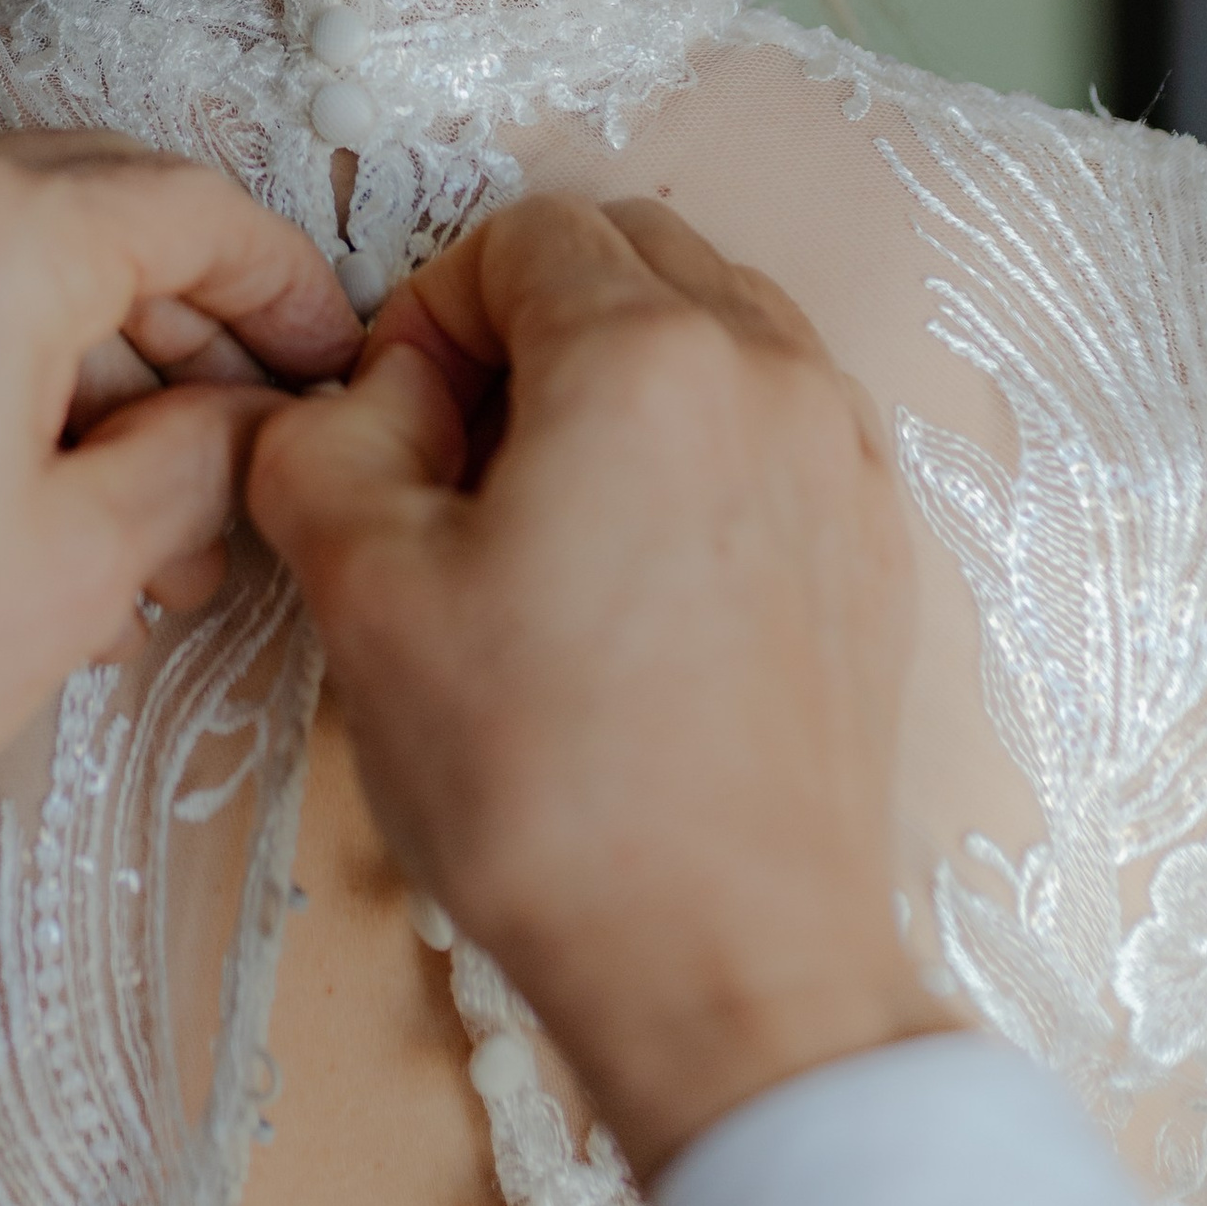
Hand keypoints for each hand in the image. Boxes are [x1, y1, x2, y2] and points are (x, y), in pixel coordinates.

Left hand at [0, 133, 358, 889]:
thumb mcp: (78, 564)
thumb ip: (198, 459)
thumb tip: (249, 422)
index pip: (195, 207)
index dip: (291, 287)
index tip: (337, 363)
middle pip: (105, 210)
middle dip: (198, 330)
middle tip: (254, 450)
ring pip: (16, 253)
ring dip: (104, 358)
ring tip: (155, 521)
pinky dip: (8, 360)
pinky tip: (48, 489)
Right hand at [247, 193, 951, 1182]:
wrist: (732, 972)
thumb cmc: (547, 785)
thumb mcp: (363, 591)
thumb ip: (324, 440)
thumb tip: (367, 401)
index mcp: (649, 355)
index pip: (522, 232)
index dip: (429, 310)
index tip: (392, 425)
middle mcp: (775, 373)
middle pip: (633, 254)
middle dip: (530, 321)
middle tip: (460, 460)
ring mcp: (849, 459)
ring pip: (716, 330)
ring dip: (618, 376)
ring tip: (548, 520)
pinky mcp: (882, 549)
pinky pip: (777, 425)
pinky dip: (698, 447)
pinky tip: (636, 578)